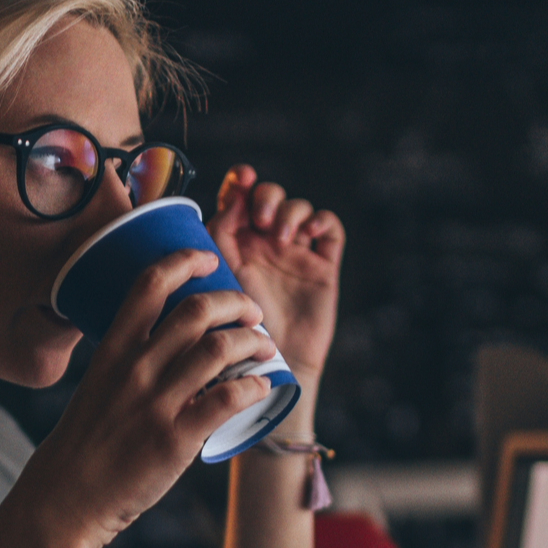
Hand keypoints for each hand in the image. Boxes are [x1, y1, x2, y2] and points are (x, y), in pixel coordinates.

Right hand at [19, 250, 277, 546]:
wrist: (66, 498)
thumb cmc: (86, 441)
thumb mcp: (98, 385)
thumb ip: (132, 361)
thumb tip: (178, 345)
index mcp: (113, 350)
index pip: (150, 284)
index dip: (185, 260)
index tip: (209, 259)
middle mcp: (135, 368)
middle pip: (197, 309)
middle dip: (236, 301)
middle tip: (251, 312)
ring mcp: (156, 403)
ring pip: (219, 349)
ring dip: (254, 341)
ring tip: (264, 346)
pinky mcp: (175, 439)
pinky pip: (228, 399)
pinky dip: (254, 387)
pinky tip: (262, 387)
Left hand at [206, 166, 343, 380]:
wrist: (267, 369)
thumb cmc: (234, 332)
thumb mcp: (217, 281)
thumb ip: (217, 241)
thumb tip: (227, 202)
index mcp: (235, 244)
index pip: (240, 198)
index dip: (242, 181)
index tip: (242, 179)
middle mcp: (265, 245)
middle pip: (271, 196)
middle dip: (267, 197)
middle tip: (260, 221)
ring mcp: (296, 254)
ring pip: (300, 207)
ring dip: (290, 211)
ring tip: (279, 237)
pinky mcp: (323, 267)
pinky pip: (330, 229)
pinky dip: (321, 220)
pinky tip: (308, 232)